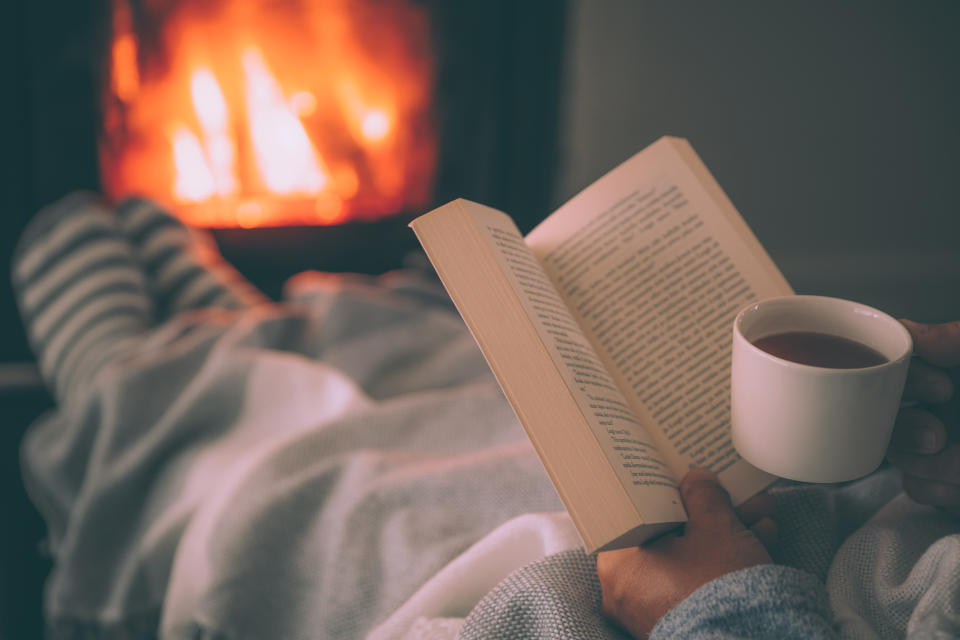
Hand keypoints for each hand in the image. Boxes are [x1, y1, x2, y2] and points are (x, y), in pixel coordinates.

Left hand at [596, 468, 775, 638]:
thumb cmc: (716, 586)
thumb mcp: (715, 526)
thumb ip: (703, 495)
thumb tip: (697, 479)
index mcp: (619, 560)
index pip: (637, 512)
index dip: (665, 488)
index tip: (684, 474)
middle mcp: (626, 588)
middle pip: (670, 533)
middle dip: (709, 510)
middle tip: (731, 490)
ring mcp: (652, 608)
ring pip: (691, 556)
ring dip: (727, 531)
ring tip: (759, 510)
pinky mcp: (682, 620)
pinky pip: (700, 580)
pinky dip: (727, 560)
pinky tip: (762, 537)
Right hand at [887, 319, 959, 513]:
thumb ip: (958, 339)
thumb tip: (909, 332)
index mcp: (952, 365)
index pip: (898, 361)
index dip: (906, 376)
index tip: (943, 387)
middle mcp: (941, 402)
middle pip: (883, 411)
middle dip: (908, 430)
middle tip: (940, 438)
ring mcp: (939, 443)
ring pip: (898, 454)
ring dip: (933, 468)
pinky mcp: (945, 482)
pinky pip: (918, 486)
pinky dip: (941, 492)